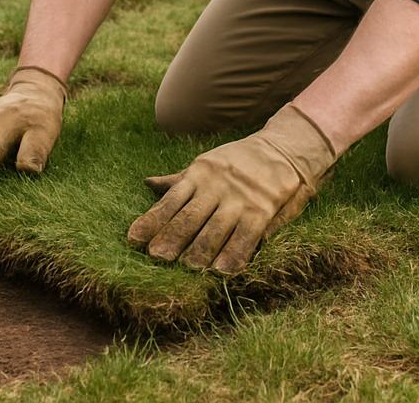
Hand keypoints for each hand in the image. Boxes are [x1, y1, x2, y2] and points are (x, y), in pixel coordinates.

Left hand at [126, 103, 336, 273]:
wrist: (285, 147)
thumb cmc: (240, 161)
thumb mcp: (207, 163)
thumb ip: (180, 179)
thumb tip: (148, 184)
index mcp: (199, 174)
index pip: (171, 200)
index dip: (152, 220)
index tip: (133, 239)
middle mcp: (216, 187)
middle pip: (190, 216)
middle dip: (173, 237)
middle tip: (156, 257)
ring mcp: (239, 199)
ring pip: (216, 228)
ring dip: (201, 249)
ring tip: (187, 268)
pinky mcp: (262, 210)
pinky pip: (246, 235)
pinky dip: (235, 253)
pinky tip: (223, 270)